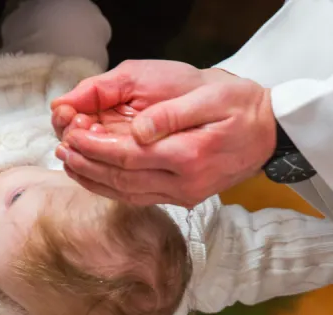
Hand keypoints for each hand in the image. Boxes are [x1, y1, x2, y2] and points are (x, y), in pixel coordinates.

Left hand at [51, 62, 276, 206]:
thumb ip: (172, 114)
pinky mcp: (185, 197)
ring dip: (95, 181)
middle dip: (87, 165)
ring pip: (128, 193)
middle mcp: (184, 183)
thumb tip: (139, 130)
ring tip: (70, 164)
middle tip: (61, 149)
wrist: (271, 132)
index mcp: (188, 156)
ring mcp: (185, 194)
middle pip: (122, 179)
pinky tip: (98, 178)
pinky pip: (141, 197)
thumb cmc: (242, 106)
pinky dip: (114, 189)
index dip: (95, 147)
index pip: (127, 156)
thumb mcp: (211, 97)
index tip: (71, 133)